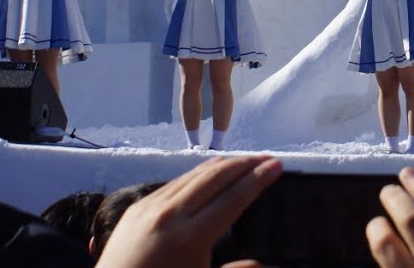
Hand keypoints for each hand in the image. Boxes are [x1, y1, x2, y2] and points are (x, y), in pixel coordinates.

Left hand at [95, 156, 282, 267]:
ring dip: (222, 165)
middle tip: (266, 157)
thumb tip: (268, 264)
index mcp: (191, 237)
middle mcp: (171, 215)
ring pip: (193, 175)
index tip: (277, 165)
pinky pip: (173, 184)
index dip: (258, 179)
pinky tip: (208, 176)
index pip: (234, 198)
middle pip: (215, 177)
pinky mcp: (136, 208)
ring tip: (244, 161)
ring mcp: (150, 207)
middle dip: (244, 163)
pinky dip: (197, 175)